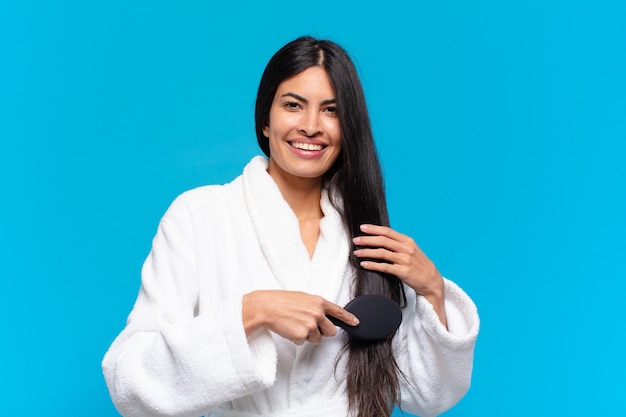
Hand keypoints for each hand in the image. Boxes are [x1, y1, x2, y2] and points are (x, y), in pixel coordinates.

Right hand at [242, 290, 359, 344]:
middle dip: (323, 332)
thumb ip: (316, 306)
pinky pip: (304, 342)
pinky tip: (290, 328)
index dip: (349, 318)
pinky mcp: (303, 335)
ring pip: (317, 339)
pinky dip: (297, 338)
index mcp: (319, 302)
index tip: (356, 323)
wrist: (267, 307)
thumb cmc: (282, 301)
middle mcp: (318, 313)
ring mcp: (311, 325)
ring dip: (308, 335)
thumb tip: (324, 316)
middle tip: (310, 326)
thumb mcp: (303, 298)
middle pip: (331, 331)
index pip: (339, 311)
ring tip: (295, 325)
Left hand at [352, 224, 446, 326]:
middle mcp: (406, 249)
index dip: (374, 229)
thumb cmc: (419, 265)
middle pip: (383, 240)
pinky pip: (384, 267)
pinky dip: (373, 265)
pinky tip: (364, 264)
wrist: (432, 281)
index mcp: (407, 241)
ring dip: (367, 252)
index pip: (387, 232)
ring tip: (357, 253)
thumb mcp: (412, 250)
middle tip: (356, 240)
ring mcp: (405, 260)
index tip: (362, 228)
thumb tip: (381, 238)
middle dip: (367, 240)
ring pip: (382, 253)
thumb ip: (398, 244)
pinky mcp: (403, 272)